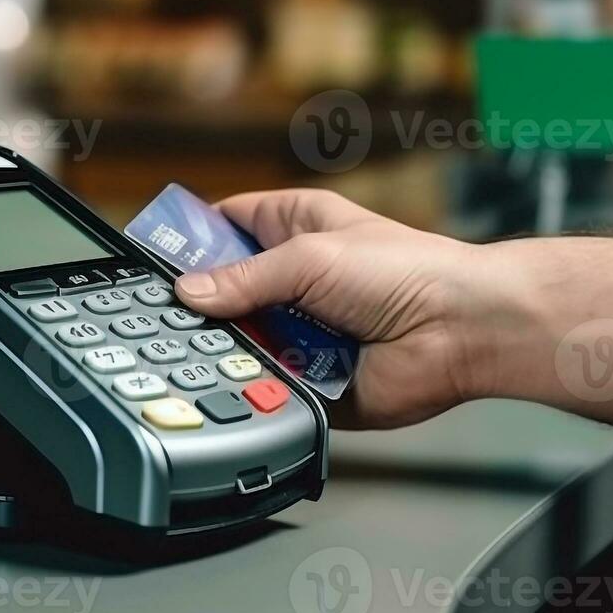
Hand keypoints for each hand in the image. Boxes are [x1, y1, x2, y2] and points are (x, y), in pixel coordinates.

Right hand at [173, 189, 521, 429]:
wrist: (461, 331)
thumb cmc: (409, 272)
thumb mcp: (312, 257)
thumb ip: (245, 277)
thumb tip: (190, 290)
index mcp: (297, 228)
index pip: (226, 226)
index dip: (190, 238)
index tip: (151, 257)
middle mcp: (297, 279)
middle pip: (227, 291)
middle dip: (203, 306)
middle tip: (168, 316)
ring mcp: (304, 330)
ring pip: (244, 341)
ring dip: (233, 348)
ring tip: (211, 351)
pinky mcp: (314, 379)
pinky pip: (271, 386)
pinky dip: (262, 387)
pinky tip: (252, 382)